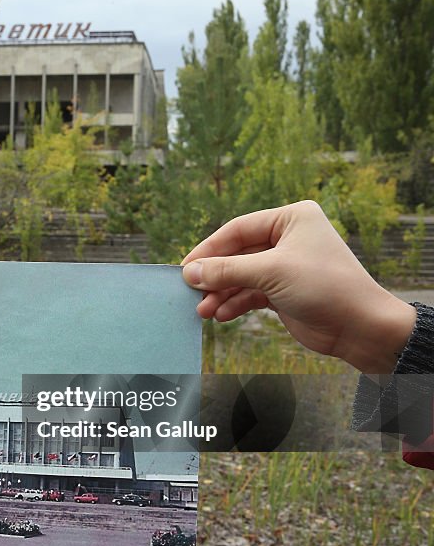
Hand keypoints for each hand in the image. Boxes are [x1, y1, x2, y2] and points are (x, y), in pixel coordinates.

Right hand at [181, 200, 415, 372]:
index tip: (185, 269)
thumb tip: (190, 272)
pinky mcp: (283, 291)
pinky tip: (221, 316)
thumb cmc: (324, 287)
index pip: (237, 230)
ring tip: (203, 311)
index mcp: (291, 218)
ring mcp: (284, 266)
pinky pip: (249, 294)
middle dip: (215, 277)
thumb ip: (227, 270)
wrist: (360, 327)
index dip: (209, 250)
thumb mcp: (271, 272)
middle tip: (191, 293)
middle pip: (236, 255)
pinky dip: (234, 304)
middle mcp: (287, 238)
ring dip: (221, 294)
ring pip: (240, 277)